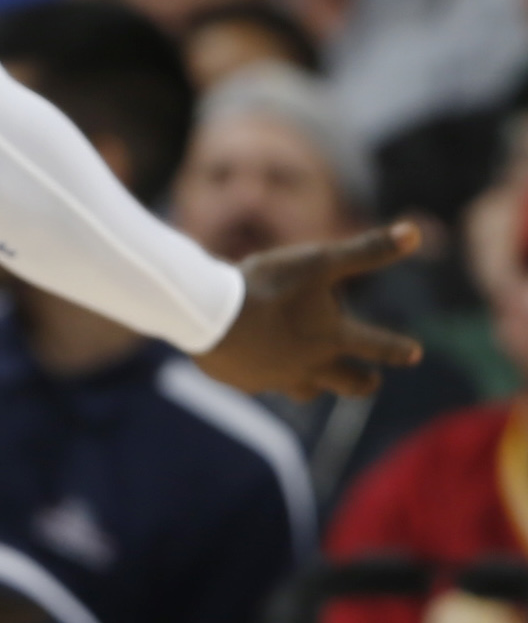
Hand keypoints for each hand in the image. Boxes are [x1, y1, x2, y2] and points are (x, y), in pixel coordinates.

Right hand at [197, 221, 425, 397]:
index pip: (379, 347)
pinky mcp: (246, 381)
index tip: (414, 353)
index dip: (399, 349)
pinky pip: (263, 384)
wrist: (207, 315)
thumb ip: (366, 251)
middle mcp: (312, 366)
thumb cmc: (267, 286)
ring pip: (308, 391)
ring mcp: (277, 378)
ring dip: (319, 385)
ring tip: (317, 379)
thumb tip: (415, 232)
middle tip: (371, 381)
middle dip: (364, 382)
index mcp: (334, 338)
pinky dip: (268, 375)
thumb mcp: (318, 261)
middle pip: (351, 384)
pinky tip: (259, 365)